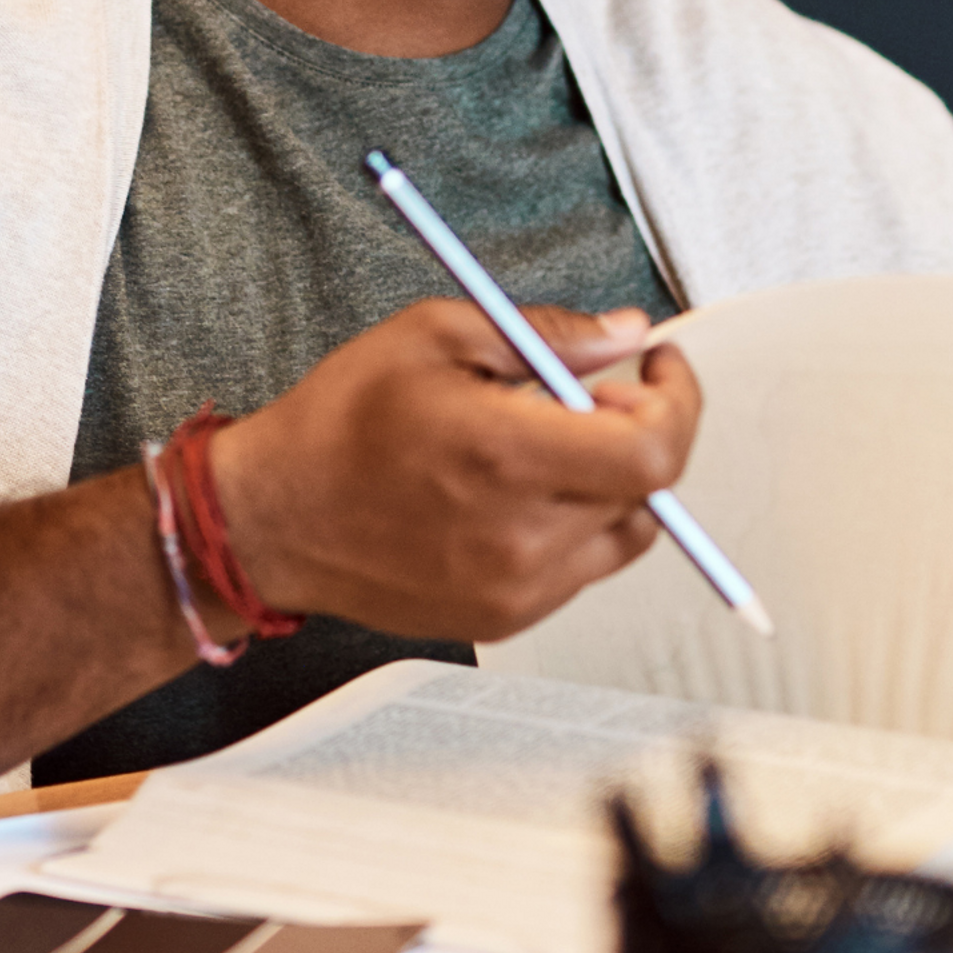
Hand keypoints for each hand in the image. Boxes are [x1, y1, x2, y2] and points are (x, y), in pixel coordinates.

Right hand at [210, 297, 698, 640]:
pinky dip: (576, 523)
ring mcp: (516, 588)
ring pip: (624, 532)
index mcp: (505, 455)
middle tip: (598, 395)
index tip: (660, 368)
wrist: (274, 518)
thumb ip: (547, 334)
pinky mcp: (504, 618)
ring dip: (612, 480)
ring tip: (550, 445)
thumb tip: (626, 334)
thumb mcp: (436, 335)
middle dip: (640, 427)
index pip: (653, 452)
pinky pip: (582, 568)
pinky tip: (520, 492)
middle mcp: (520, 534)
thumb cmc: (340, 423)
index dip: (678, 402)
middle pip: (649, 490)